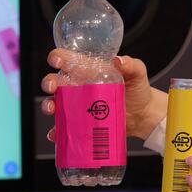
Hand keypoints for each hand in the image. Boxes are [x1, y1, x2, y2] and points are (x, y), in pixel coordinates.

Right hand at [40, 49, 166, 139]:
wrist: (142, 115)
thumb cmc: (137, 90)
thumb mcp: (137, 74)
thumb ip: (131, 65)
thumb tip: (119, 60)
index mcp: (88, 71)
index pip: (68, 60)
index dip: (58, 57)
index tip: (55, 60)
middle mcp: (78, 87)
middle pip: (55, 81)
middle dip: (48, 82)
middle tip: (51, 86)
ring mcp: (77, 106)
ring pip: (54, 103)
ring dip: (48, 106)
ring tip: (52, 109)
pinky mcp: (79, 123)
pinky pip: (63, 128)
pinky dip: (57, 131)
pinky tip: (56, 134)